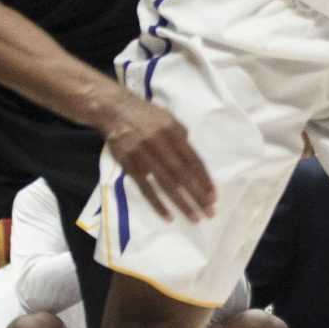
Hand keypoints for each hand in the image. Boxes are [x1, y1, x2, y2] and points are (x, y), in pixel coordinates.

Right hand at [97, 89, 215, 220]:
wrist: (114, 110)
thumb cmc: (146, 115)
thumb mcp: (168, 118)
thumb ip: (182, 137)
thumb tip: (192, 159)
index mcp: (173, 132)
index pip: (193, 160)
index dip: (204, 179)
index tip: (213, 196)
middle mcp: (160, 143)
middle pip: (182, 174)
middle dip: (198, 195)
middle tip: (210, 212)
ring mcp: (143, 155)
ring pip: (166, 183)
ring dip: (182, 202)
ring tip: (194, 217)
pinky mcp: (129, 164)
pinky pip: (145, 188)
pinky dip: (157, 203)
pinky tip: (168, 216)